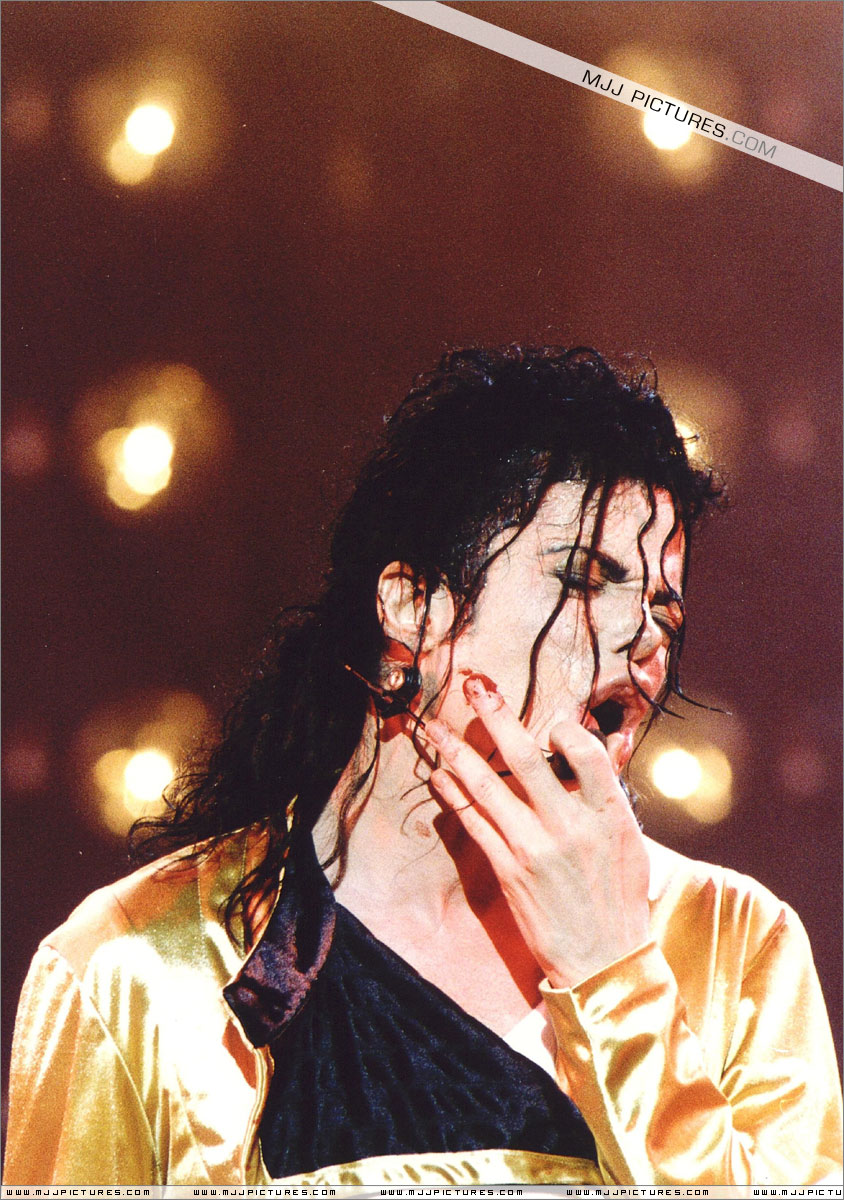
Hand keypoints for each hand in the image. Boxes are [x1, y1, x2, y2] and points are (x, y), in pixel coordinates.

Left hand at [425, 674, 650, 988]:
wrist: (604, 962)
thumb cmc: (618, 901)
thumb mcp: (629, 844)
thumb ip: (605, 799)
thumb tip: (586, 755)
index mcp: (609, 815)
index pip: (585, 750)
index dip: (563, 728)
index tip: (548, 723)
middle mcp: (571, 826)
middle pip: (524, 757)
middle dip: (495, 715)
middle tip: (474, 684)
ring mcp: (535, 847)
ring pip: (486, 786)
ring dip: (456, 751)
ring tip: (434, 727)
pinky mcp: (508, 870)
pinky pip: (474, 821)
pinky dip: (453, 795)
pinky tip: (439, 775)